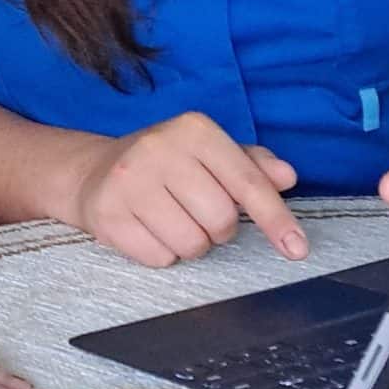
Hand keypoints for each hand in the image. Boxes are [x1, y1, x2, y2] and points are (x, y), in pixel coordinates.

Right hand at [61, 113, 306, 265]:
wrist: (91, 172)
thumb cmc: (164, 165)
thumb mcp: (208, 153)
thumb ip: (251, 164)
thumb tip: (287, 177)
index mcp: (194, 130)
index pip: (247, 183)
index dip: (276, 219)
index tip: (297, 248)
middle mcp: (159, 149)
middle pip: (221, 220)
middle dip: (218, 229)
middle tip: (198, 213)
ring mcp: (129, 182)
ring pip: (191, 244)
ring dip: (191, 244)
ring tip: (173, 221)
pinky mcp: (108, 214)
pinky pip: (159, 258)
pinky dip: (162, 253)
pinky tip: (149, 229)